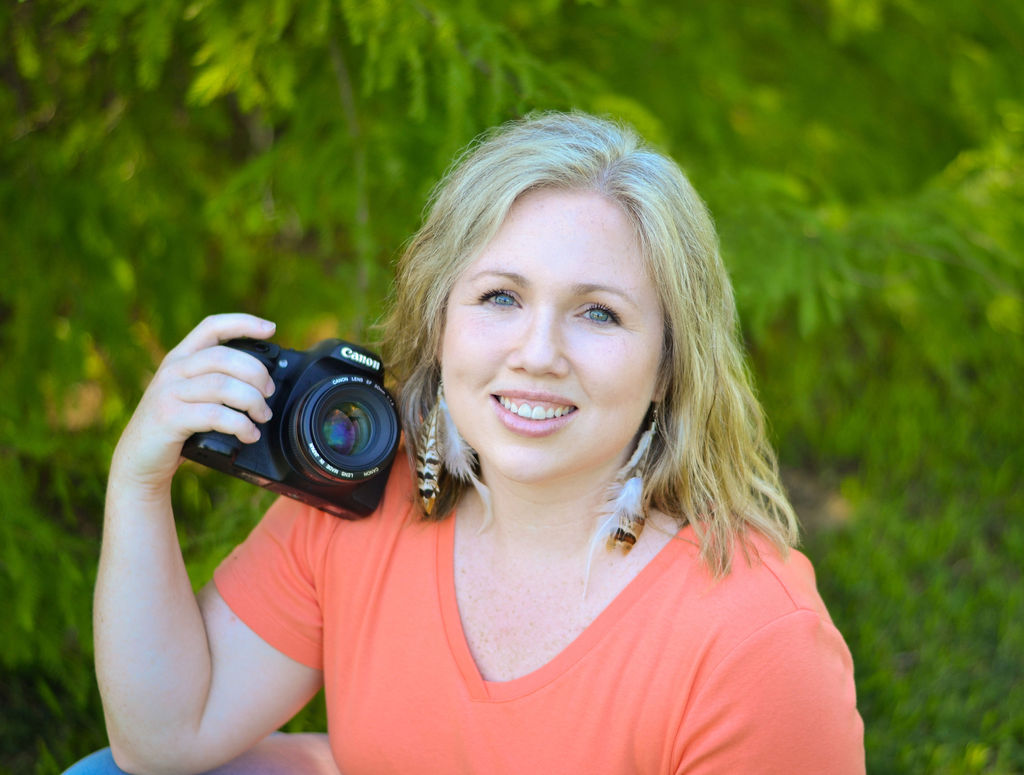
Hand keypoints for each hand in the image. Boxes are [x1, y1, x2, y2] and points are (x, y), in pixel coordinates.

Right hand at [111, 313, 277, 493]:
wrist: (139, 461)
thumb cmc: (176, 428)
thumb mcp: (192, 396)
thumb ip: (217, 381)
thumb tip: (265, 382)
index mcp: (181, 358)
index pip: (212, 326)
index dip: (243, 323)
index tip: (271, 328)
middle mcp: (173, 369)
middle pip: (225, 357)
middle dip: (256, 373)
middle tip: (269, 393)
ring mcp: (169, 392)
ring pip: (223, 385)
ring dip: (252, 401)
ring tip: (262, 416)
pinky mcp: (169, 417)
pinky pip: (214, 415)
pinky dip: (240, 425)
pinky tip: (249, 434)